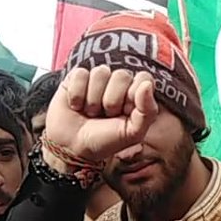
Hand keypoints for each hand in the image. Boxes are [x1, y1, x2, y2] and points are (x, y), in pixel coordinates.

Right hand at [42, 65, 158, 168]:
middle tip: (105, 116)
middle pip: (122, 75)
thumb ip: (147, 111)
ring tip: (91, 112)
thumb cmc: (105, 141)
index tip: (125, 113)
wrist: (73, 148)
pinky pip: (81, 74)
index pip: (144, 78)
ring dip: (93, 100)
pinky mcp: (77, 77)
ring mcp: (97, 79)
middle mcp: (118, 83)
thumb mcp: (133, 133)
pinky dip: (77, 95)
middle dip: (111, 101)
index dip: (133, 95)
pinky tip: (77, 106)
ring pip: (101, 73)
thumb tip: (147, 85)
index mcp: (135, 94)